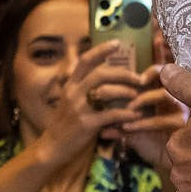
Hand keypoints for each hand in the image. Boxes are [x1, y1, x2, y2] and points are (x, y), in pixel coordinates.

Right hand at [30, 43, 142, 170]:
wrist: (52, 148)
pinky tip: (135, 115)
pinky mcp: (86, 124)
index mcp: (70, 85)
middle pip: (100, 73)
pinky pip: (110, 114)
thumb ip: (83, 88)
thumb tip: (103, 75)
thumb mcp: (70, 101)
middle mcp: (73, 93)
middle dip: (123, 73)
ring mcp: (78, 109)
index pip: (85, 61)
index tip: (117, 43)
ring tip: (136, 95)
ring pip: (106, 91)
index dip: (101, 50)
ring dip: (125, 91)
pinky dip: (126, 113)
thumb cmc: (65, 124)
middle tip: (138, 78)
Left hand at [104, 70, 186, 169]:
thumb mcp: (136, 132)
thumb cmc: (155, 144)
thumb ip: (121, 126)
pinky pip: (161, 120)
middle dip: (145, 82)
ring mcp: (183, 112)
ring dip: (142, 100)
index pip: (166, 73)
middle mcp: (180, 100)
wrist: (170, 166)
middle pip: (167, 78)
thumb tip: (102, 127)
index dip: (153, 71)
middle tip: (128, 94)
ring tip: (126, 111)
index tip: (138, 79)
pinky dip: (141, 122)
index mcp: (169, 96)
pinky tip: (127, 128)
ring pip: (164, 95)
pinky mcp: (183, 127)